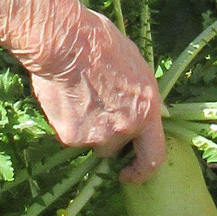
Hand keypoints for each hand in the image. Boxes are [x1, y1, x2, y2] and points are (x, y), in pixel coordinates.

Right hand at [23, 8, 165, 182]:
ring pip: (90, 141)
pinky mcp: (71, 136)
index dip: (142, 170)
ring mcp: (97, 136)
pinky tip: (63, 97)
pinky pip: (69, 135)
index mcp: (147, 111)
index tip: (129, 173)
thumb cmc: (100, 43)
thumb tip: (147, 110)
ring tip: (76, 95)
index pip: (153, 157)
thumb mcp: (136, 66)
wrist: (64, 42)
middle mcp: (125, 129)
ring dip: (85, 127)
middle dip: (107, 135)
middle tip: (94, 110)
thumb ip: (142, 97)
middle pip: (115, 147)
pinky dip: (66, 121)